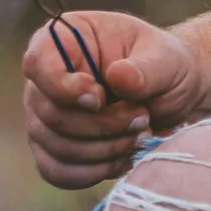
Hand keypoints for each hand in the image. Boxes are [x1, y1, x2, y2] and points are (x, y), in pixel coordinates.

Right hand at [21, 11, 210, 188]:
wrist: (172, 94)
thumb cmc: (165, 66)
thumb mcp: (167, 59)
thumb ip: (145, 68)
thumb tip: (117, 77)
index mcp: (65, 39)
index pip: (37, 63)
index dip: (63, 87)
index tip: (100, 97)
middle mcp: (45, 79)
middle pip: (51, 114)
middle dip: (102, 125)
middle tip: (143, 118)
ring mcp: (44, 116)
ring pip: (56, 147)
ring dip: (104, 149)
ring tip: (141, 135)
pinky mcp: (53, 149)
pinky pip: (58, 171)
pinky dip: (94, 171)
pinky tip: (124, 157)